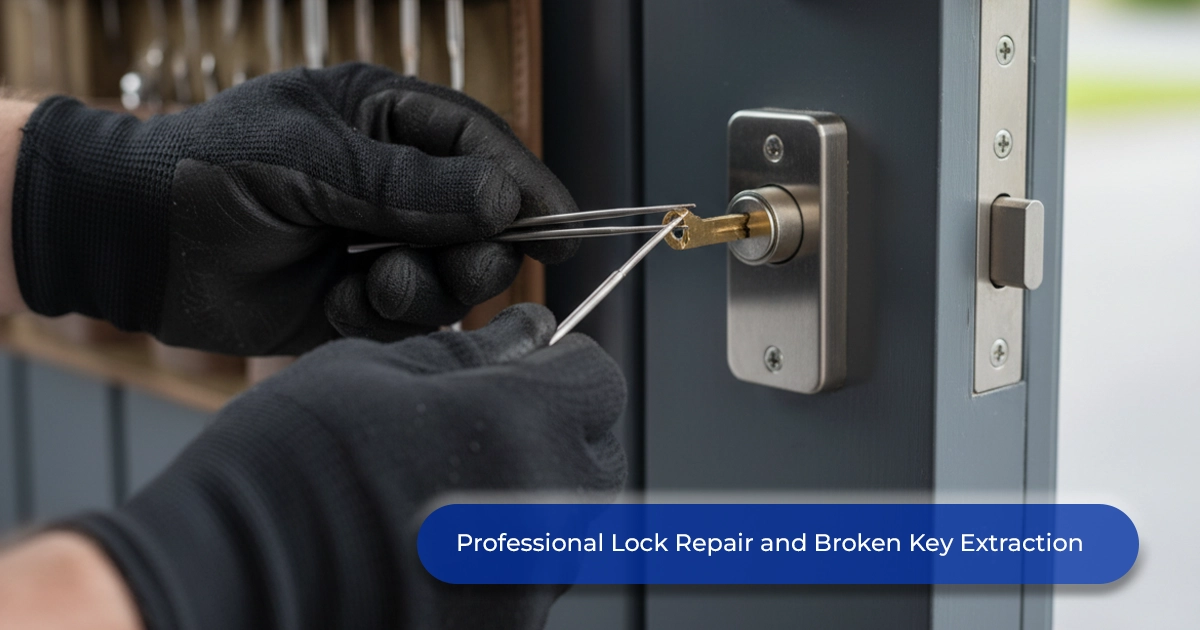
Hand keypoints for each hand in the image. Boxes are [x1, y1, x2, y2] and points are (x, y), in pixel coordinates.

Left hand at [12, 63, 578, 354]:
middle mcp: (395, 183)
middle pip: (486, 221)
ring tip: (371, 280)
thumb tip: (505, 205)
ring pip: (454, 277)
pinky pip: (408, 318)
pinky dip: (382, 317)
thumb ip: (409, 186)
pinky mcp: (357, 299)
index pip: (484, 147)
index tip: (566, 226)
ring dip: (427, 287)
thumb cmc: (214, 168)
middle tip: (461, 262)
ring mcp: (378, 243)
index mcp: (388, 121)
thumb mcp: (314, 160)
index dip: (531, 186)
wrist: (133, 239)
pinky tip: (336, 301)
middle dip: (480, 248)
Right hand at [62, 304, 626, 629]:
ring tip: (449, 483)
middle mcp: (541, 511)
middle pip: (598, 458)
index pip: (600, 382)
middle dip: (560, 430)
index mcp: (519, 426)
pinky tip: (432, 540)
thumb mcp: (370, 371)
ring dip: (532, 493)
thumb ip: (467, 353)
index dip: (564, 365)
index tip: (529, 366)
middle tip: (491, 421)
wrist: (222, 583)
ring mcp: (524, 584)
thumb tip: (527, 336)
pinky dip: (499, 554)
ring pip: (567, 524)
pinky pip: (527, 579)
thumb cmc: (286, 467)